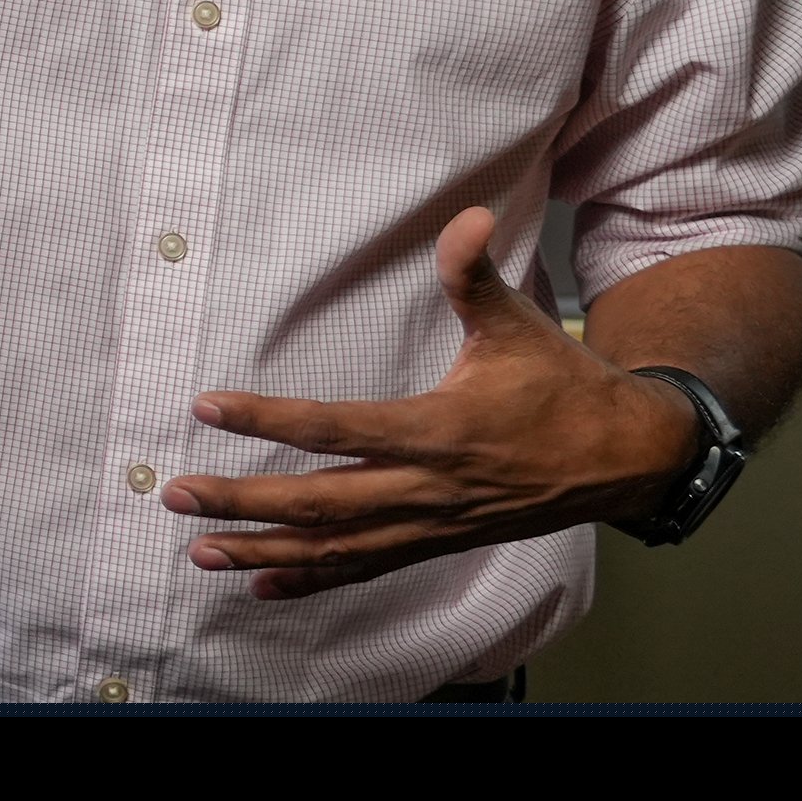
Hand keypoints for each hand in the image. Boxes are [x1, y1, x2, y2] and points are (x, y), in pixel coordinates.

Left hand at [162, 206, 702, 599]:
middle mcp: (428, 489)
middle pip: (320, 503)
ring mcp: (431, 526)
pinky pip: (365, 569)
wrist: (622, 456)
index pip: (335, 429)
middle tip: (179, 496)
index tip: (209, 407)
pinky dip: (312, 580)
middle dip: (244, 502)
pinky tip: (262, 584)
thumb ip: (476, 274)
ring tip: (199, 550)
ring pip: (335, 549)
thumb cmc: (561, 384)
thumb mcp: (517, 323)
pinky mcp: (436, 543)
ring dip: (264, 549)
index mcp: (438, 431)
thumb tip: (469, 217)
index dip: (268, 420)